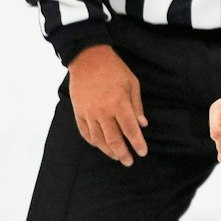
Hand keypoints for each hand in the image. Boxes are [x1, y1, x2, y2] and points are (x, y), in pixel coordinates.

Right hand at [67, 45, 146, 166]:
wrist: (87, 58)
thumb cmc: (114, 69)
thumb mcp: (132, 83)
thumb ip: (137, 105)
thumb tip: (142, 124)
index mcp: (119, 103)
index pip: (130, 129)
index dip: (137, 143)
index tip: (142, 153)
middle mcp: (103, 111)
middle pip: (114, 139)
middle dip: (122, 153)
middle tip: (129, 162)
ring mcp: (89, 113)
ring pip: (98, 139)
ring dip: (108, 150)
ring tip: (116, 156)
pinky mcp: (78, 112)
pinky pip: (85, 132)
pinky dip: (93, 142)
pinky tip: (100, 146)